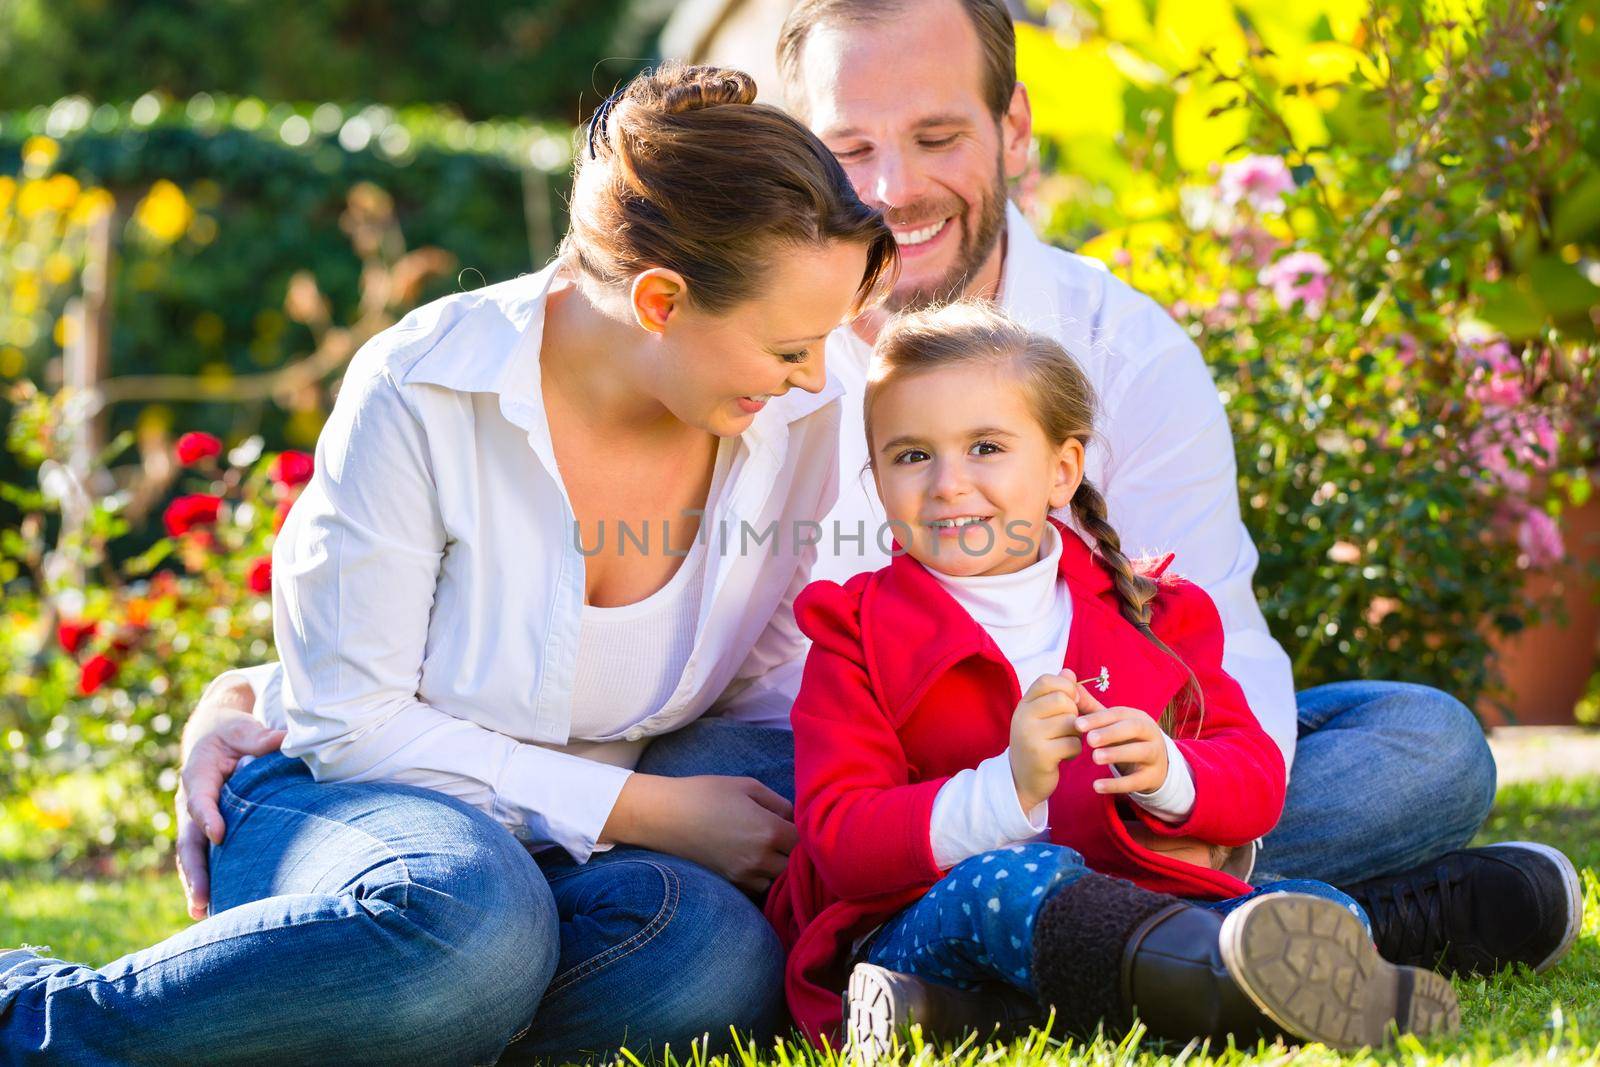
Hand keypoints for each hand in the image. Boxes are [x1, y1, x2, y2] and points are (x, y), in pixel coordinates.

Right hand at [175, 678, 285, 918]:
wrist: (211, 733)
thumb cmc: (232, 732)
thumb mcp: (243, 728)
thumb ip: (259, 738)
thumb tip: (284, 740)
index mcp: (198, 774)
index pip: (200, 798)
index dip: (208, 816)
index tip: (219, 834)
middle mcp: (190, 801)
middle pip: (188, 839)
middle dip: (194, 870)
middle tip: (202, 898)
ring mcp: (194, 819)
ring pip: (191, 854)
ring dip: (195, 883)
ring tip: (202, 911)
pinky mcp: (203, 829)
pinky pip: (201, 856)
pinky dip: (204, 879)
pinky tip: (211, 907)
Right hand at [602, 774, 796, 894]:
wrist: (663, 816)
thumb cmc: (705, 793)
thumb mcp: (746, 786)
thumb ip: (778, 802)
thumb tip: (795, 817)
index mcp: (768, 830)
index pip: (806, 842)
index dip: (805, 833)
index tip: (796, 825)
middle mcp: (760, 858)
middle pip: (795, 866)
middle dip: (794, 853)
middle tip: (785, 839)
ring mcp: (743, 875)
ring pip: (777, 881)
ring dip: (778, 868)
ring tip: (768, 850)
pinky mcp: (729, 884)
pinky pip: (757, 888)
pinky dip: (760, 878)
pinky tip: (752, 861)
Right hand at [1009, 670, 1084, 811]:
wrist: (1021, 780)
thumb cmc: (1037, 743)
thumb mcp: (1041, 716)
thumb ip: (1055, 693)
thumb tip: (1069, 672)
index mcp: (1023, 704)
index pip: (1047, 680)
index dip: (1066, 687)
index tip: (1071, 701)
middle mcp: (1022, 717)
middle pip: (1063, 700)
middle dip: (1074, 713)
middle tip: (1068, 727)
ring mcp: (1030, 735)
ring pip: (1070, 722)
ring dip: (1076, 734)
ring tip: (1066, 741)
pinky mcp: (1041, 755)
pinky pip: (1073, 743)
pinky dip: (1075, 750)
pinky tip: (1064, 756)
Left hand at [1077, 698, 1168, 794]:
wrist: (1157, 765)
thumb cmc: (1128, 739)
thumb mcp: (1114, 724)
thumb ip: (1092, 708)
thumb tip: (1071, 687)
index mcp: (1138, 717)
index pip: (1119, 713)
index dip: (1099, 718)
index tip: (1078, 724)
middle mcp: (1150, 733)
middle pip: (1134, 728)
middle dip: (1111, 732)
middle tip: (1089, 739)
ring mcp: (1155, 755)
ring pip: (1140, 752)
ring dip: (1117, 754)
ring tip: (1095, 758)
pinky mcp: (1152, 777)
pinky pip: (1136, 781)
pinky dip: (1117, 784)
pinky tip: (1097, 786)